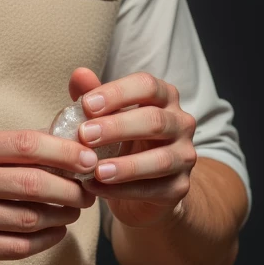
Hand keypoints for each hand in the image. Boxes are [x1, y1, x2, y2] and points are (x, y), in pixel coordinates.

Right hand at [0, 129, 97, 264]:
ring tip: (74, 210)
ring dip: (63, 215)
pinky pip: (20, 245)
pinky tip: (56, 232)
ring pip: (33, 217)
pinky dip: (46, 239)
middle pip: (36, 183)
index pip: (28, 144)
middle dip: (73, 187)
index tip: (89, 158)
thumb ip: (1, 147)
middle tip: (88, 190)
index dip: (66, 151)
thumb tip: (58, 140)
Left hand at [68, 67, 196, 229]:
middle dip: (117, 127)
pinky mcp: (180, 187)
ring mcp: (184, 156)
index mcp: (164, 98)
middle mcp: (181, 123)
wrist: (143, 188)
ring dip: (126, 166)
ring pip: (161, 159)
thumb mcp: (106, 118)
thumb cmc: (122, 142)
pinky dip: (123, 191)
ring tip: (96, 170)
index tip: (86, 105)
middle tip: (84, 135)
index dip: (117, 93)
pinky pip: (154, 190)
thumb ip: (94, 97)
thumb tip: (79, 74)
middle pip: (155, 120)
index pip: (147, 86)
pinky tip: (96, 189)